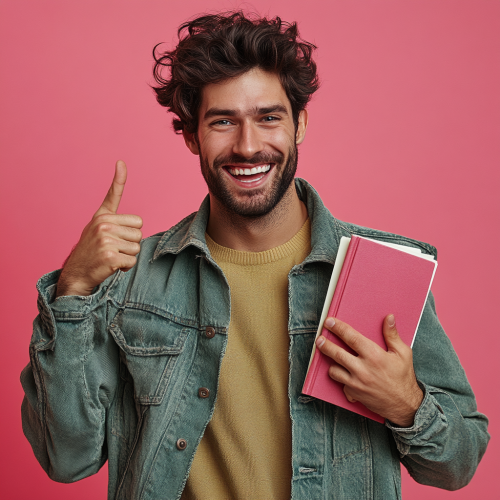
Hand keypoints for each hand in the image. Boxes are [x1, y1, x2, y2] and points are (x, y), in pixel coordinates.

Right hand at [56, 161, 142, 296]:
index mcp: (102, 217)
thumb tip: (138, 224)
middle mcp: (103, 224)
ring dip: (128, 255)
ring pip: (137, 246)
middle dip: (131, 243)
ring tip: (112, 256)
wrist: (77, 274)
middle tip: (114, 248)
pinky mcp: (110, 255)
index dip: (119, 178)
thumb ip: (116, 224)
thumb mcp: (99, 232)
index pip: (114, 194)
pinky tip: (112, 266)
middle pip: (139, 231)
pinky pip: (132, 261)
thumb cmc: (92, 252)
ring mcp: (106, 239)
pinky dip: (126, 267)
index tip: (121, 162)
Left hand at [316, 315, 422, 426]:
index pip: (351, 338)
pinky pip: (341, 384)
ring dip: (331, 363)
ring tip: (331, 357)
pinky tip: (344, 374)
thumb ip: (392, 335)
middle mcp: (362, 369)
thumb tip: (388, 318)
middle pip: (337, 353)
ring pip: (334, 370)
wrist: (405, 406)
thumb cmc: (404, 378)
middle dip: (325, 344)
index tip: (329, 322)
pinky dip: (341, 379)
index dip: (339, 328)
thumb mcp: (403, 353)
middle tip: (319, 338)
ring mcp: (356, 383)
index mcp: (374, 356)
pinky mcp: (354, 393)